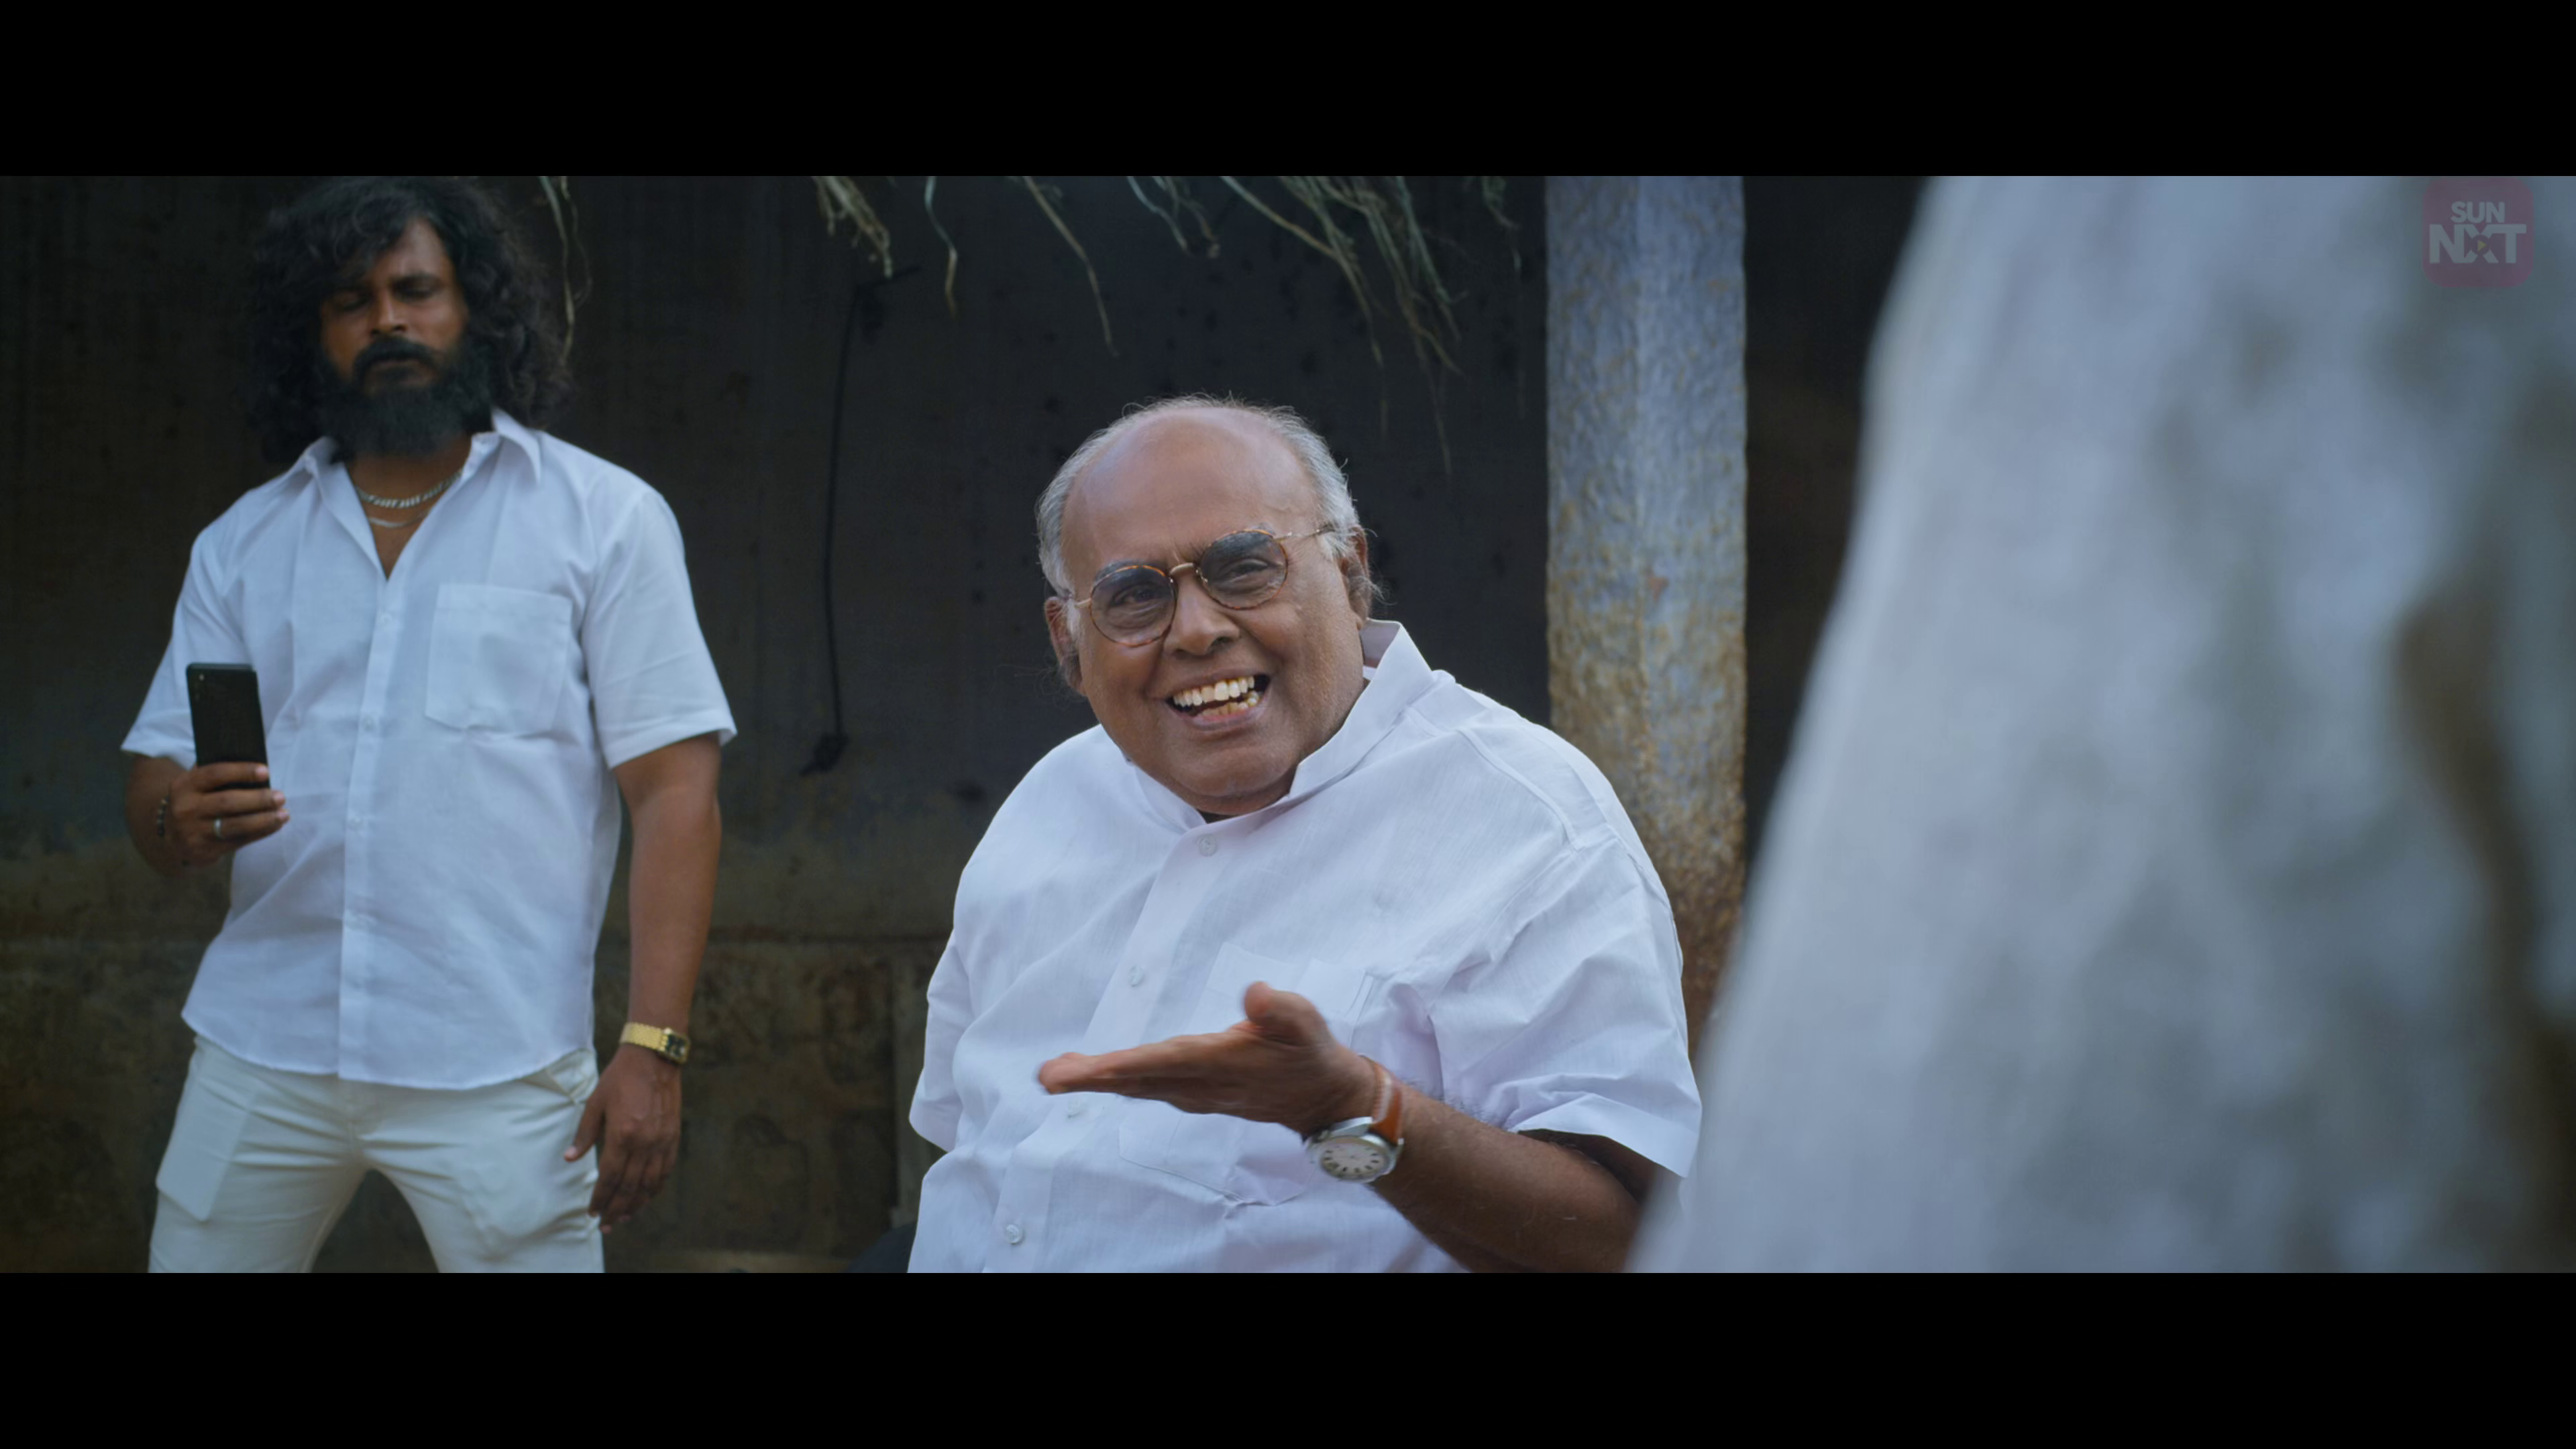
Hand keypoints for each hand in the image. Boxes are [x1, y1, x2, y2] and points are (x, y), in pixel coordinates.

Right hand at [169, 763, 286, 867]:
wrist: (174, 836)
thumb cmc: (197, 802)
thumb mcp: (196, 785)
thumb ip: (219, 774)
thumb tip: (257, 766)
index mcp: (184, 786)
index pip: (215, 774)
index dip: (241, 771)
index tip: (266, 771)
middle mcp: (186, 809)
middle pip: (227, 802)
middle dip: (258, 799)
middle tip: (280, 796)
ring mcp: (193, 832)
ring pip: (234, 825)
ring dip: (263, 820)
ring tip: (284, 814)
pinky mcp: (203, 850)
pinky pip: (238, 841)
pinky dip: (260, 833)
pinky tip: (276, 825)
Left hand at [566, 1044, 681, 1232]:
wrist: (654, 1057)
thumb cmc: (620, 1078)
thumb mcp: (595, 1103)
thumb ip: (584, 1134)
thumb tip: (570, 1159)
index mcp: (622, 1134)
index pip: (610, 1177)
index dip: (601, 1197)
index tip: (592, 1211)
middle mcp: (645, 1142)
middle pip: (630, 1186)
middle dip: (616, 1208)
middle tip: (607, 1224)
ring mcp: (662, 1140)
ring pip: (650, 1183)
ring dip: (637, 1203)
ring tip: (625, 1216)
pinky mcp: (673, 1136)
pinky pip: (666, 1169)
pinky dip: (657, 1186)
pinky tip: (648, 1196)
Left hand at [1037, 981, 1378, 1135]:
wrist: (1322, 1099)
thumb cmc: (1310, 1053)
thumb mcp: (1306, 1024)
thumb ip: (1280, 1009)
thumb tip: (1255, 993)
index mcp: (1222, 1064)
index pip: (1165, 1062)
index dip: (1124, 1065)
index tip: (1087, 1069)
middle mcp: (1201, 1085)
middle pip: (1138, 1081)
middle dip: (1092, 1078)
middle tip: (1048, 1077)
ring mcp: (1195, 1094)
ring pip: (1138, 1087)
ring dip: (1097, 1080)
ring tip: (1055, 1073)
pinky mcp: (1194, 1094)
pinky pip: (1146, 1088)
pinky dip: (1117, 1081)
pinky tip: (1094, 1074)